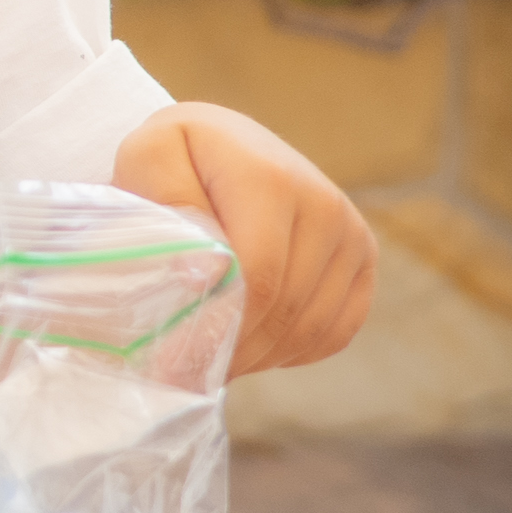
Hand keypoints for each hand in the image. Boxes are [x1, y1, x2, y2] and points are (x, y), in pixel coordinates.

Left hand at [113, 100, 375, 374]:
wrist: (222, 142)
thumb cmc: (175, 157)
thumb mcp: (149, 159)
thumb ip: (171, 210)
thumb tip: (204, 275)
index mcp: (272, 179)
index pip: (257, 278)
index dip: (217, 327)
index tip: (173, 360)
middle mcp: (325, 204)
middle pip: (285, 308)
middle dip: (232, 348)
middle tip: (183, 371)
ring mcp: (351, 233)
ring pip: (310, 328)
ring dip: (258, 355)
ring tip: (210, 357)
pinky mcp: (362, 258)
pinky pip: (335, 331)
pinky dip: (291, 351)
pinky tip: (249, 343)